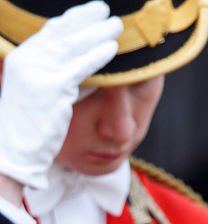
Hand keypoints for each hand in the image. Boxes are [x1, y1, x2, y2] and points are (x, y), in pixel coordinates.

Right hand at [0, 1, 120, 188]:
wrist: (15, 150)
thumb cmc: (27, 128)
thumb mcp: (31, 94)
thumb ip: (43, 75)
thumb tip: (62, 68)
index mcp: (21, 58)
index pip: (49, 32)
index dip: (71, 20)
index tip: (89, 12)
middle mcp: (27, 59)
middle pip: (62, 32)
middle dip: (86, 18)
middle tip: (107, 10)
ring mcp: (38, 72)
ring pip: (74, 46)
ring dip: (98, 33)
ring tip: (118, 25)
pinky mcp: (52, 88)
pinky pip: (81, 68)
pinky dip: (98, 56)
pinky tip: (114, 48)